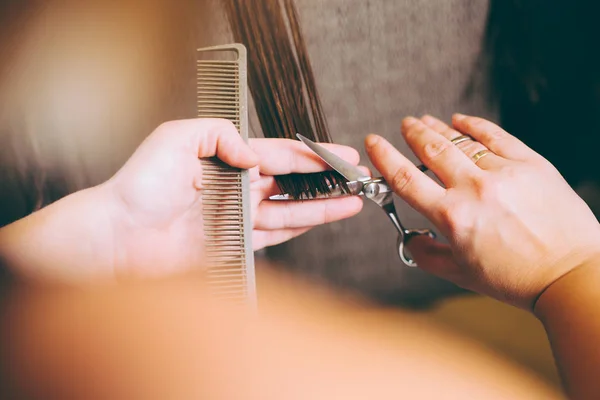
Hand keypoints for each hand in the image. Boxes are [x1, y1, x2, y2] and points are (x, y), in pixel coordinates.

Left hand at [0, 119, 361, 280]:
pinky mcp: (234, 244)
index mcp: (224, 158)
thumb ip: (219, 134)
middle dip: (325, 180)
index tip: (342, 154)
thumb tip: (254, 155)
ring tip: (351, 202)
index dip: (312, 154)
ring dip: (321, 206)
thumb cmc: (138, 186)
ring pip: (289, 210)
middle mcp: (235, 187)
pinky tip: (319, 220)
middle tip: (355, 179)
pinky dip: (299, 228)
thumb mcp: (176, 138)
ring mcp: (236, 217)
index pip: (278, 154)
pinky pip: (274, 235)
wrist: (118, 237)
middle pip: (290, 182)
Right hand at [365, 114, 599, 308]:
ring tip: (425, 120)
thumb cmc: (519, 278)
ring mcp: (503, 172)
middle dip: (413, 133)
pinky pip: (496, 136)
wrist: (571, 273)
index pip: (406, 179)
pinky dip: (474, 125)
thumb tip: (411, 240)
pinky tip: (461, 120)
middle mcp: (474, 189)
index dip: (385, 156)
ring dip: (438, 128)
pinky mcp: (530, 163)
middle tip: (404, 125)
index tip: (374, 142)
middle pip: (432, 150)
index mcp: (453, 217)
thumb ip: (428, 255)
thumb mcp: (462, 274)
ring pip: (461, 140)